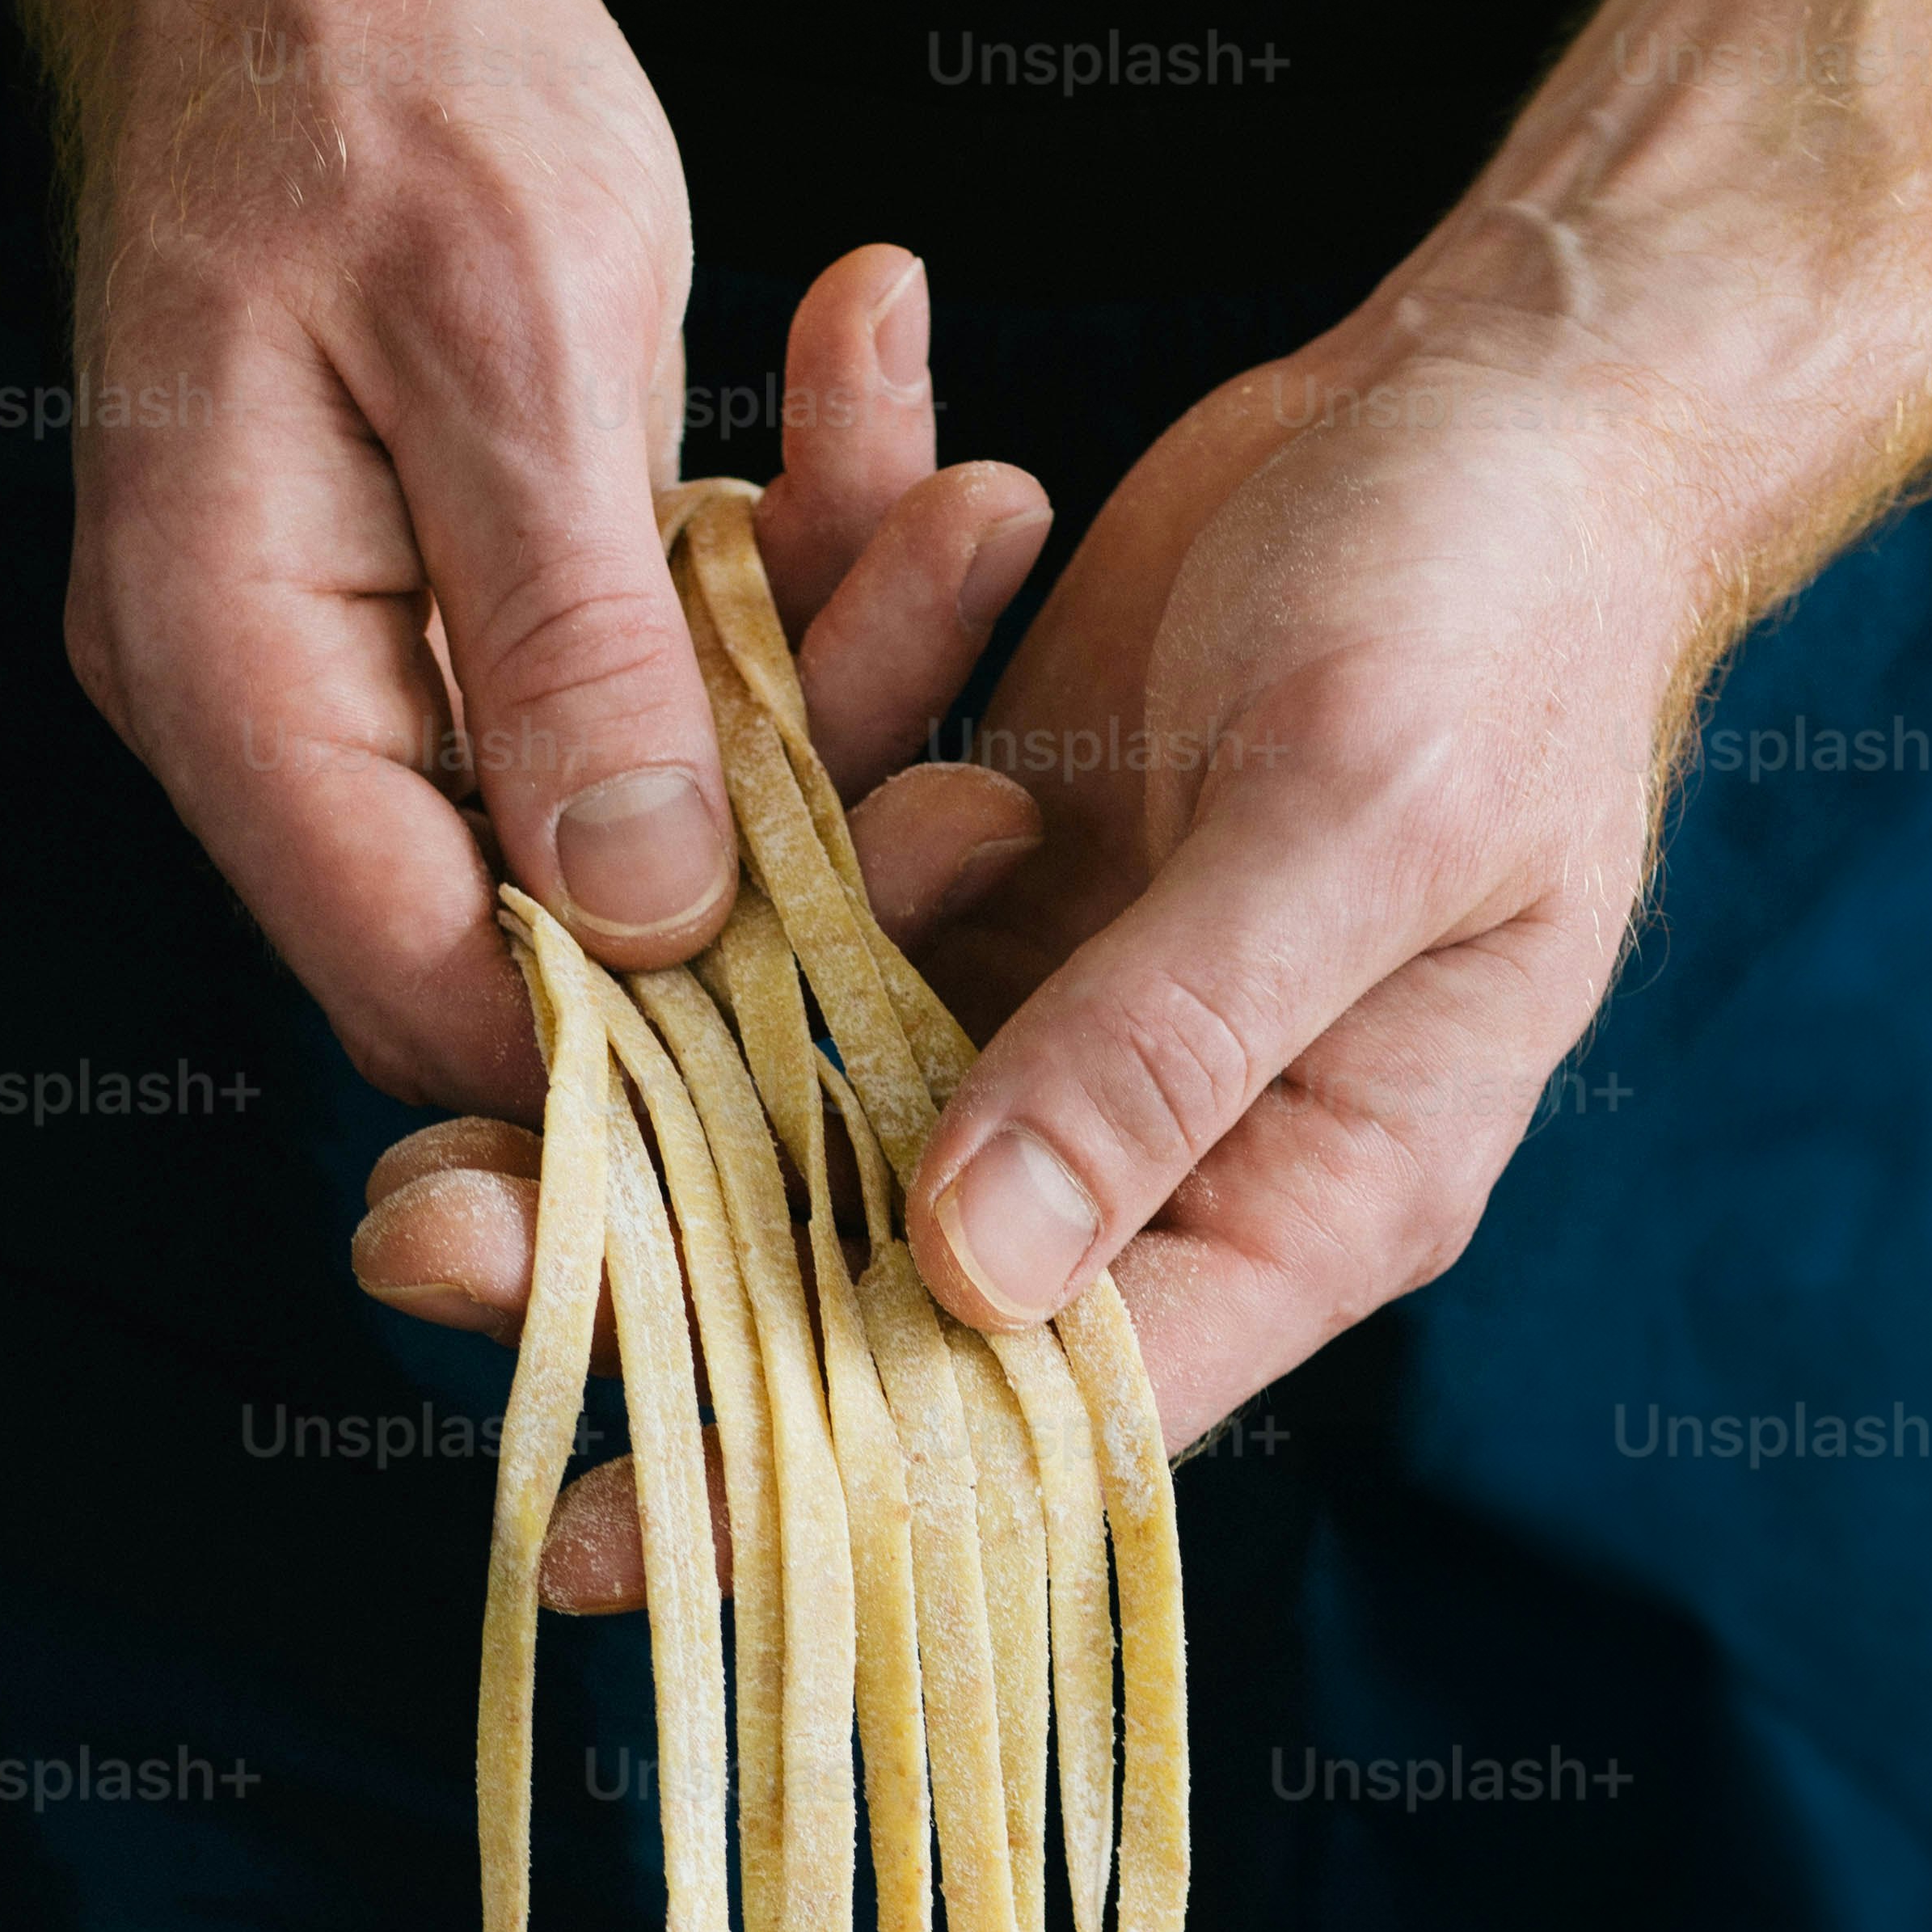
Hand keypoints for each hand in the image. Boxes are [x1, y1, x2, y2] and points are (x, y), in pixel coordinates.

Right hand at [10, 0, 1050, 1109]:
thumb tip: (650, 910)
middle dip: (781, 877)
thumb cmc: (373, 41)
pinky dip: (792, 593)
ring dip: (828, 695)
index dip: (629, 1048)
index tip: (841, 1000)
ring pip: (638, 814)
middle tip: (985, 795)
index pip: (424, 987)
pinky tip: (897, 445)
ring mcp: (386, 663)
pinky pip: (659, 679)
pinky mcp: (485, 605)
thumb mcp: (507, 321)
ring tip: (979, 518)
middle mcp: (288, 709)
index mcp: (232, 665)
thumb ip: (574, 633)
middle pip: (548, 935)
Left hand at [386, 302, 1699, 1595]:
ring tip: (406, 1141)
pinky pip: (816, 898)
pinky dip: (714, 849)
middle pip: (887, 1281)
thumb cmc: (1512, 603)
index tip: (629, 1541)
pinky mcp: (991, 879)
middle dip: (659, 1276)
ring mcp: (1066, 1018)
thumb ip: (1165, 1043)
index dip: (845, 1488)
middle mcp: (1166, 1149)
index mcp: (1307, 1195)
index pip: (1059, 1416)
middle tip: (423, 1257)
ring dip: (619, 1093)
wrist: (1525, 390)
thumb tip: (969, 1271)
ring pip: (805, 1105)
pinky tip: (546, 864)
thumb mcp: (1358, 812)